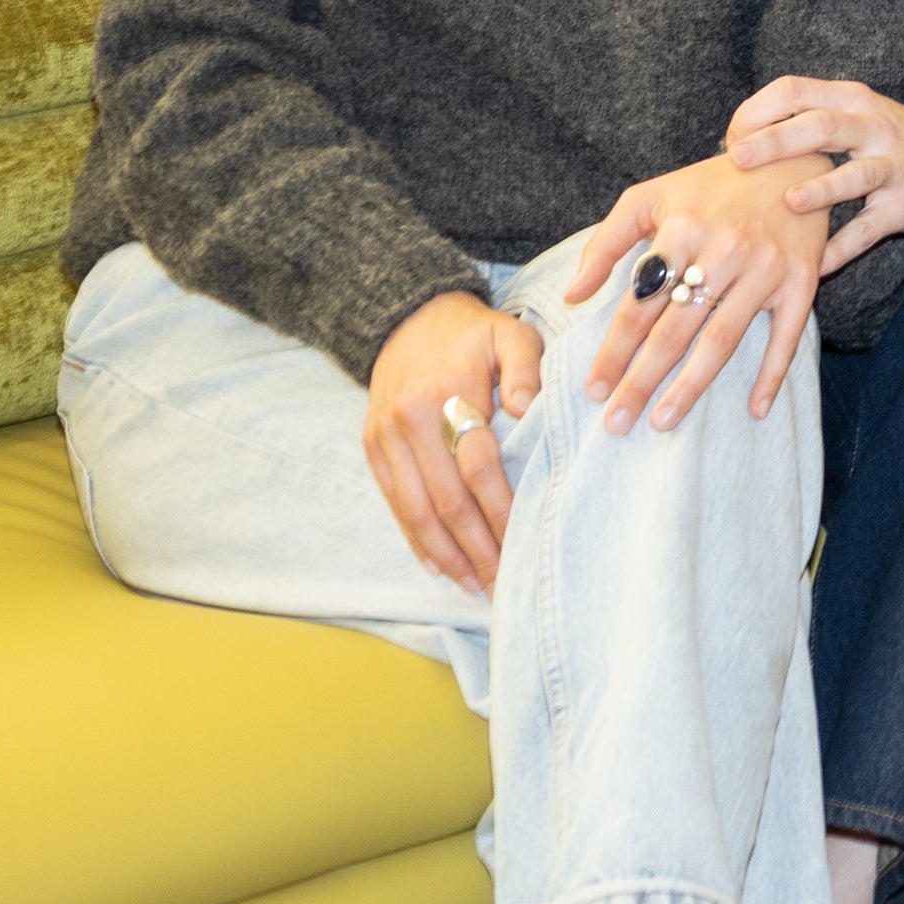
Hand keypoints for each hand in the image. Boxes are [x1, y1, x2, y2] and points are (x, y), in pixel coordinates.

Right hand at [361, 290, 544, 591]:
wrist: (406, 317)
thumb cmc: (472, 334)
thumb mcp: (510, 334)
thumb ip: (527, 370)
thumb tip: (532, 413)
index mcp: (446, 391)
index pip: (477, 465)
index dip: (500, 509)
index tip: (523, 543)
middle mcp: (410, 420)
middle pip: (446, 499)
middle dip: (476, 548)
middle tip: (502, 584)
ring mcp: (385, 437)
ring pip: (416, 511)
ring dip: (446, 555)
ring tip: (476, 586)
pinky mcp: (372, 447)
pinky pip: (395, 502)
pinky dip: (416, 539)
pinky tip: (440, 565)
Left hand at [562, 147, 837, 426]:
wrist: (787, 158)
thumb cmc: (709, 186)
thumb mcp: (649, 197)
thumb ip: (607, 244)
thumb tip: (574, 296)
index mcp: (683, 229)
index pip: (639, 304)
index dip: (613, 350)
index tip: (593, 389)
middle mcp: (725, 250)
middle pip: (675, 330)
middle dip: (642, 381)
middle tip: (616, 425)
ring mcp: (766, 268)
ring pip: (722, 339)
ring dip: (692, 387)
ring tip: (663, 422)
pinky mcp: (802, 279)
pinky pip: (787, 336)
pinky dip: (772, 374)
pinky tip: (756, 409)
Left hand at [718, 77, 903, 272]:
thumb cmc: (885, 138)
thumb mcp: (854, 112)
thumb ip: (805, 118)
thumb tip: (736, 140)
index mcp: (850, 99)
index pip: (796, 91)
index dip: (759, 111)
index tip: (733, 138)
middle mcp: (873, 127)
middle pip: (822, 125)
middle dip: (776, 141)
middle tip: (739, 159)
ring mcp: (892, 168)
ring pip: (855, 176)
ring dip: (820, 190)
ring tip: (789, 203)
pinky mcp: (903, 207)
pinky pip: (869, 230)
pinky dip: (841, 249)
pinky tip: (815, 264)